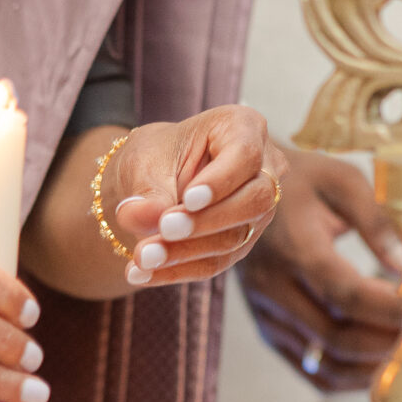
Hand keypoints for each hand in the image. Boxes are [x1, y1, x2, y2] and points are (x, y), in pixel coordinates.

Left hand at [110, 105, 283, 289]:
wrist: (152, 179)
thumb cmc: (155, 156)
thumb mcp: (144, 162)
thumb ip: (145, 190)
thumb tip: (137, 216)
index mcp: (243, 127)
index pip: (245, 155)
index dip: (220, 181)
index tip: (188, 200)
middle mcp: (264, 167)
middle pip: (254, 200)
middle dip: (206, 222)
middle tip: (163, 230)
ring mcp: (258, 208)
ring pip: (236, 237)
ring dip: (185, 252)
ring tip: (141, 258)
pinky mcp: (243, 240)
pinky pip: (216, 262)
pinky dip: (177, 270)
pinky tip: (142, 274)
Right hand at [238, 146, 401, 390]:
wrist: (237, 190)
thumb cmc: (300, 179)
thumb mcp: (341, 181)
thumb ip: (376, 221)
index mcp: (294, 246)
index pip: (345, 293)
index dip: (388, 309)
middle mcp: (273, 286)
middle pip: (336, 335)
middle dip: (386, 342)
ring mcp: (266, 312)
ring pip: (323, 361)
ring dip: (369, 366)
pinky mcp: (267, 328)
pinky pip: (308, 369)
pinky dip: (346, 376)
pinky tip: (374, 365)